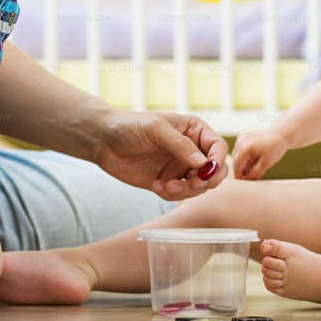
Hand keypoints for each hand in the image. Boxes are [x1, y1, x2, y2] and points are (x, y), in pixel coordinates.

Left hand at [90, 110, 229, 200]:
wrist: (103, 141)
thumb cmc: (129, 126)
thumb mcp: (154, 129)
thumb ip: (179, 144)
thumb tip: (203, 162)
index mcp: (194, 130)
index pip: (217, 147)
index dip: (218, 160)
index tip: (207, 171)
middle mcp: (191, 150)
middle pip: (214, 171)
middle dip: (206, 181)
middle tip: (192, 184)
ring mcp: (179, 167)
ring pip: (199, 186)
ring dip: (187, 191)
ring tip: (167, 186)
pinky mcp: (167, 181)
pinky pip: (179, 195)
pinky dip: (171, 195)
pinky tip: (155, 186)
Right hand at [231, 129, 289, 179]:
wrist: (281, 135)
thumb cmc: (275, 148)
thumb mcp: (266, 164)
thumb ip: (254, 174)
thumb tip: (244, 181)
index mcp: (245, 147)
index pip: (236, 166)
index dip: (239, 176)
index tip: (244, 183)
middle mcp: (240, 141)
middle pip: (235, 161)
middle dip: (242, 170)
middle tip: (252, 176)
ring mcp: (240, 138)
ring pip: (237, 157)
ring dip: (243, 164)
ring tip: (255, 166)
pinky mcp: (242, 138)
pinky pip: (239, 151)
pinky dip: (244, 158)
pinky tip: (254, 160)